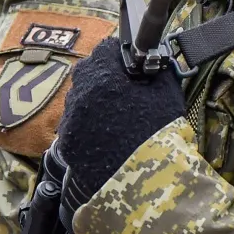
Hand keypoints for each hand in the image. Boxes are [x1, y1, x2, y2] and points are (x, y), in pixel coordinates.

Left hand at [53, 38, 184, 202]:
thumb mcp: (166, 93)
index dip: (120, 57)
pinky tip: (106, 141)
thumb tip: (153, 61)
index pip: (106, 50)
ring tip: (115, 122)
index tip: (130, 68)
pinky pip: (75, 128)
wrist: (147, 183)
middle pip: (88, 74)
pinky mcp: (67, 146)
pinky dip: (87, 130)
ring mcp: (70, 121)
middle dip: (104, 79)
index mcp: (103, 74)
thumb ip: (156, 70)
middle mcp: (79, 93)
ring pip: (79, 102)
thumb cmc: (160, 133)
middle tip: (124, 94)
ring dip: (93, 105)